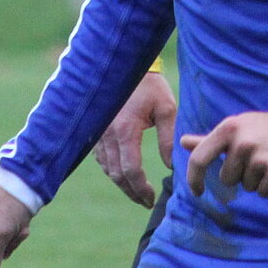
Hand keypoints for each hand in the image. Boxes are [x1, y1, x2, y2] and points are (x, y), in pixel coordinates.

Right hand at [94, 70, 177, 206]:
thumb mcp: (166, 108)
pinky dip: (113, 171)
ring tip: (138, 193)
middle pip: (117, 175)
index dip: (141, 188)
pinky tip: (125, 175)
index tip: (152, 198)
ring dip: (122, 184)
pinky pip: (101, 159)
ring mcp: (99, 134)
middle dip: (132, 192)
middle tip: (146, 202)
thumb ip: (168, 138)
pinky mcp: (96, 131)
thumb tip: (170, 166)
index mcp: (125, 130)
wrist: (124, 66)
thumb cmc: (149, 86)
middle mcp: (108, 135)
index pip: (130, 170)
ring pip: (107, 169)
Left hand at [180, 112, 267, 199]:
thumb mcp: (237, 127)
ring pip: (246, 186)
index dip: (194, 178)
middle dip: (239, 173)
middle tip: (255, 157)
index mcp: (229, 128)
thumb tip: (183, 142)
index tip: (197, 190)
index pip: (200, 158)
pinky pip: (263, 193)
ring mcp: (261, 159)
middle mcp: (243, 143)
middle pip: (226, 178)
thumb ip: (209, 139)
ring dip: (255, 179)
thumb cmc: (263, 130)